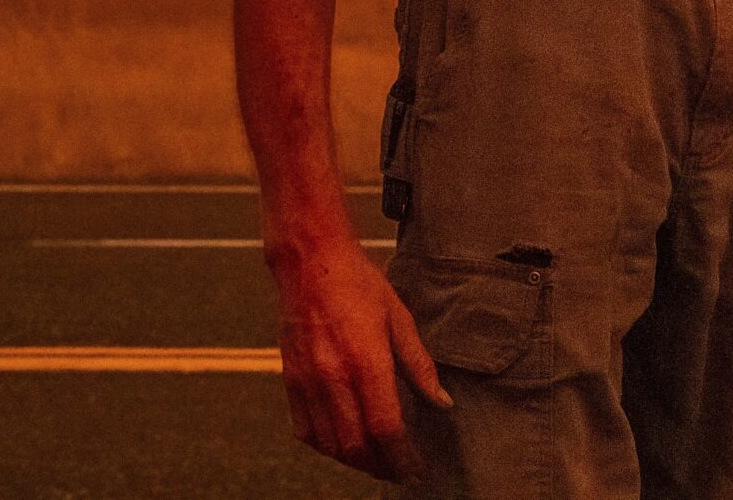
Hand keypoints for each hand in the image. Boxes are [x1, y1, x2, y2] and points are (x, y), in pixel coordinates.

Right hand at [268, 234, 452, 481]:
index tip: (417, 468)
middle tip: (401, 470)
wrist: (310, 263)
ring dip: (356, 461)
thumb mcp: (399, 318)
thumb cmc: (359, 284)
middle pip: (357, 445)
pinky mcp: (291, 381)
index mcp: (366, 361)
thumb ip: (420, 365)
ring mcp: (308, 382)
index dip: (403, 456)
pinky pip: (305, 430)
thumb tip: (442, 402)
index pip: (386, 428)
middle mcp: (333, 378)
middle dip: (382, 466)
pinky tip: (344, 444)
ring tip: (378, 461)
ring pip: (331, 444)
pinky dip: (326, 446)